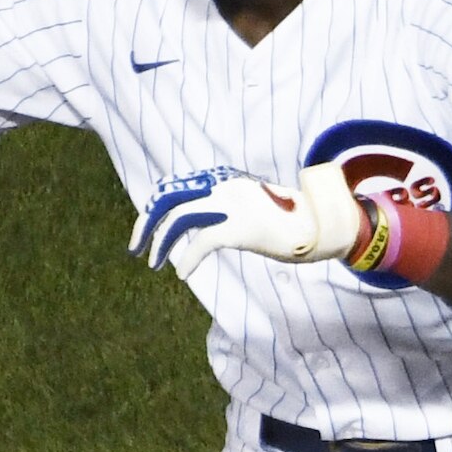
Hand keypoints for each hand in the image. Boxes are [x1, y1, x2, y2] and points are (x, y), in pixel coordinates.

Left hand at [137, 161, 363, 270]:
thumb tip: (194, 222)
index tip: (145, 230)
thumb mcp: (247, 206)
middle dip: (145, 223)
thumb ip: (221, 207)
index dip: (152, 209)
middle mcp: (222, 185)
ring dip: (160, 243)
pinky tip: (182, 272)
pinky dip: (187, 259)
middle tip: (135, 248)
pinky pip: (201, 242)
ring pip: (179, 219)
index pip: (172, 187)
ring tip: (153, 264)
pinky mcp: (241, 226)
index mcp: (221, 178)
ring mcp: (231, 204)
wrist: (317, 225)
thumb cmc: (283, 220)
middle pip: (168, 199)